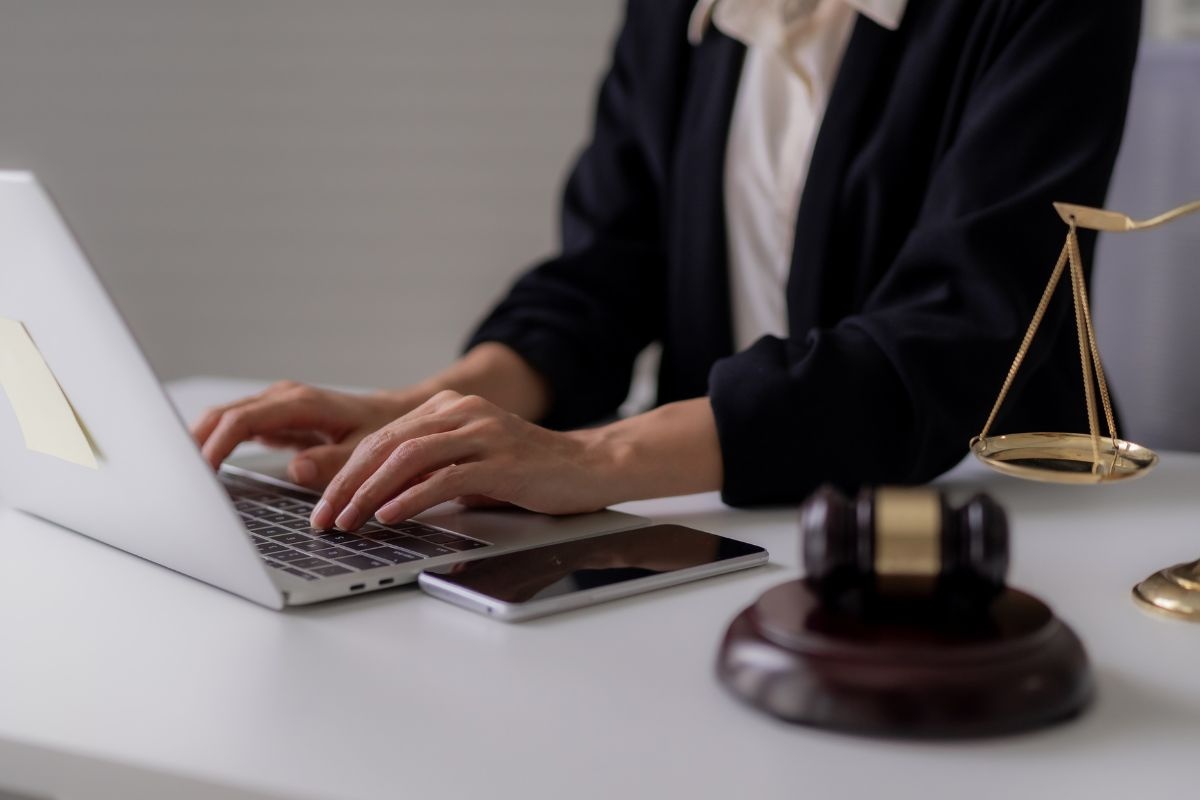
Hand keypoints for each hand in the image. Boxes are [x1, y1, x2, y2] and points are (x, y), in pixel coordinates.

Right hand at [190, 381, 424, 487]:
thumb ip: (333, 461)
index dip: (215, 446)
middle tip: (174, 478)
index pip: (242, 421)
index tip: (200, 474)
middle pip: (222, 416)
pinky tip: (202, 470)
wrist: (395, 415)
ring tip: (178, 476)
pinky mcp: (272, 419)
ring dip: (199, 443)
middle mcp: (282, 399)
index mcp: (301, 403)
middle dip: (193, 442)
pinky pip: (235, 428)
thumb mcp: (367, 449)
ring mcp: (274, 407)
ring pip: (223, 419)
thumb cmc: (385, 432)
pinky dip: (215, 446)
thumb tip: (297, 469)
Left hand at [309, 390, 616, 530]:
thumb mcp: (468, 466)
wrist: (588, 467)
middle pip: (387, 445)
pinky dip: (412, 498)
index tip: (325, 507)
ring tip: (350, 521)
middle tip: (325, 518)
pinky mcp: (502, 460)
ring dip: (371, 493)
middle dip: (349, 485)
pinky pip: (446, 477)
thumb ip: (428, 472)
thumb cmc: (527, 472)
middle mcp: (462, 413)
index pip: (382, 439)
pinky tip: (390, 516)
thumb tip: (375, 500)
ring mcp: (483, 433)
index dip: (347, 474)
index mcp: (448, 408)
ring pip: (409, 458)